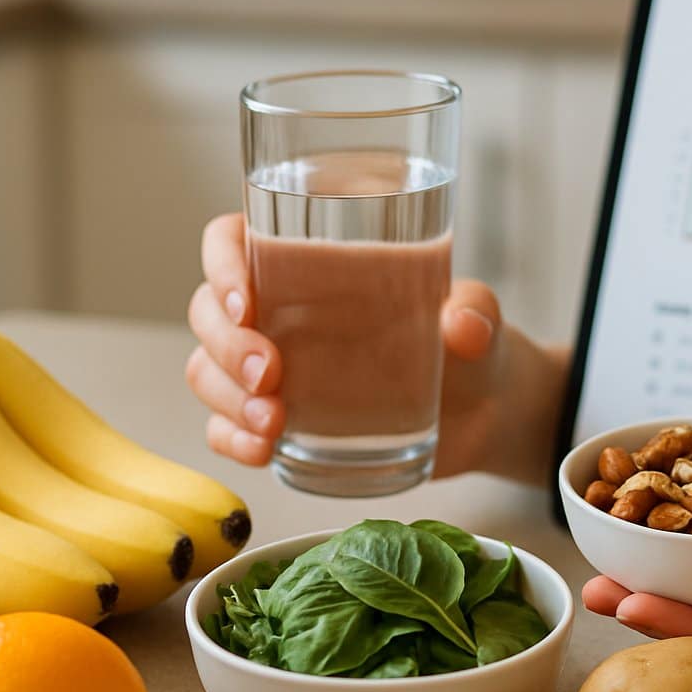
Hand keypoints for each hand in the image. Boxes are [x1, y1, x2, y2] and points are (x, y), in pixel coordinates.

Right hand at [185, 214, 520, 477]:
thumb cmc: (469, 344)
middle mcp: (278, 312)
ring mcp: (272, 370)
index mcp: (310, 265)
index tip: (247, 301)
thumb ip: (476, 311)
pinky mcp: (280, 421)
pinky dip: (230, 439)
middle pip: (208, 312)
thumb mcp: (479, 316)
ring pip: (207, 370)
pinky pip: (224, 428)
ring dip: (225, 398)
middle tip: (271, 375)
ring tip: (274, 424)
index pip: (231, 241)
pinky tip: (261, 450)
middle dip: (227, 345)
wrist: (484, 412)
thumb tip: (461, 324)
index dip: (221, 263)